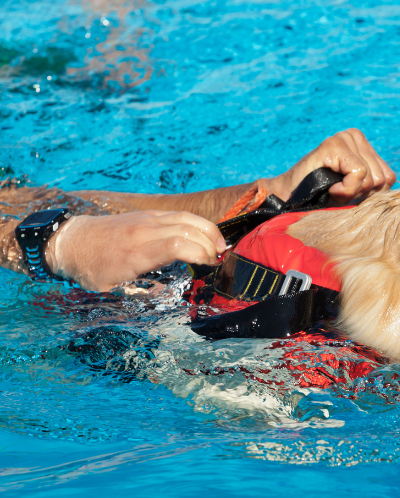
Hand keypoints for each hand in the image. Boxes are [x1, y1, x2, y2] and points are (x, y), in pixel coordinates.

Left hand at [45, 211, 225, 291]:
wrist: (71, 242)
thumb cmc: (91, 268)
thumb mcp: (113, 290)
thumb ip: (143, 292)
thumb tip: (168, 293)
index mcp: (137, 253)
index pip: (177, 245)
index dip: (200, 253)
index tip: (210, 265)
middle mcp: (144, 231)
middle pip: (188, 229)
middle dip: (210, 243)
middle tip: (219, 259)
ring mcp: (147, 219)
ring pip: (187, 218)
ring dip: (208, 230)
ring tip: (220, 245)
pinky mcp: (148, 214)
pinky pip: (179, 215)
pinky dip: (197, 224)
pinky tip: (204, 235)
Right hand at [269, 128, 395, 202]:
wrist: (290, 199)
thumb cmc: (323, 197)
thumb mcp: (356, 190)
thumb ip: (376, 186)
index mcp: (364, 144)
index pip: (389, 178)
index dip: (370, 195)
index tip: (347, 192)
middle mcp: (355, 136)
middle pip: (382, 179)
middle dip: (362, 195)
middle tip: (338, 191)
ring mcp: (344, 138)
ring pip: (372, 178)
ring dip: (351, 193)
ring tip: (332, 188)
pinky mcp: (334, 145)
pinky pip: (359, 175)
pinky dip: (345, 190)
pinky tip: (330, 187)